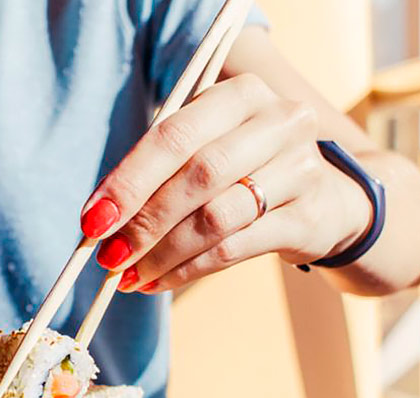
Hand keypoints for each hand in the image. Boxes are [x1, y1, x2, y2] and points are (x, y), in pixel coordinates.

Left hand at [78, 73, 371, 292]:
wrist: (328, 199)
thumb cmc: (246, 168)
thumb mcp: (207, 148)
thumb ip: (159, 171)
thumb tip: (99, 218)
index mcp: (242, 95)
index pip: (174, 135)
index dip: (128, 180)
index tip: (91, 220)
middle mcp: (278, 123)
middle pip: (197, 174)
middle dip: (144, 220)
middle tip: (107, 255)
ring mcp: (301, 169)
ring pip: (216, 216)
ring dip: (163, 252)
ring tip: (129, 274)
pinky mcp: (308, 217)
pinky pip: (235, 248)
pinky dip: (188, 269)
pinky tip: (159, 281)